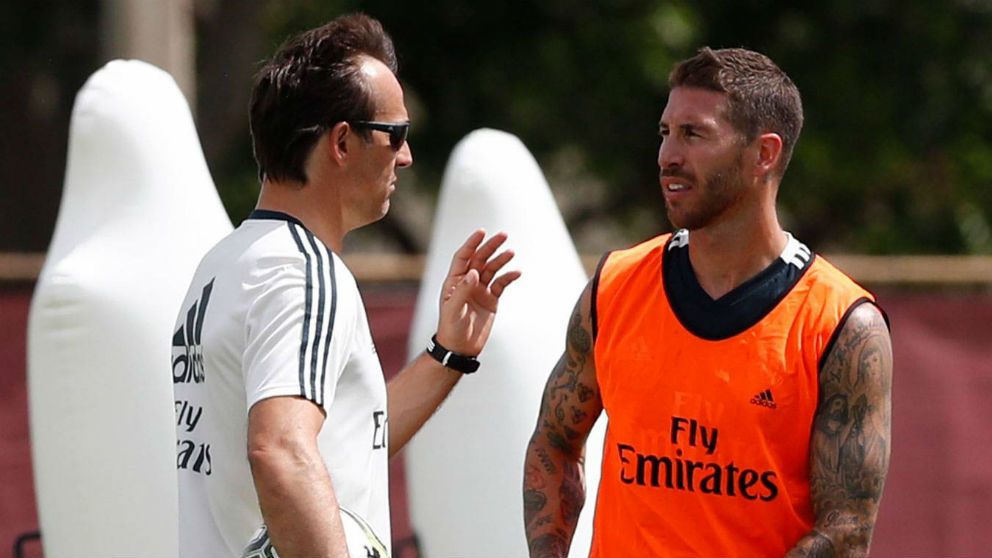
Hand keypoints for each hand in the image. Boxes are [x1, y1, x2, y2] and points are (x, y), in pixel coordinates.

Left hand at [436, 230, 520, 355]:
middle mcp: (467, 282)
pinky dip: (508, 277)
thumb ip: (462, 290)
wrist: (460, 349)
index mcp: (454, 281)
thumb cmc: (450, 329)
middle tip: (503, 235)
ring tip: (511, 252)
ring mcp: (480, 290)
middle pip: (480, 259)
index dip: (471, 244)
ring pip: (492, 269)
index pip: (463, 257)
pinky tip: (516, 272)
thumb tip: (473, 272)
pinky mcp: (491, 300)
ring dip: (501, 260)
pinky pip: (501, 284)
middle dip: (490, 246)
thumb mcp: (453, 310)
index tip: (482, 232)